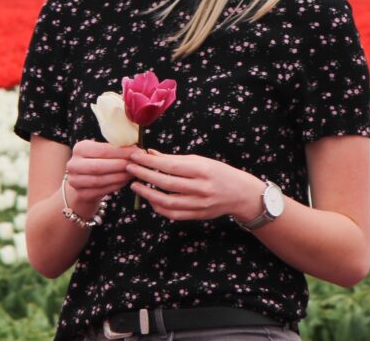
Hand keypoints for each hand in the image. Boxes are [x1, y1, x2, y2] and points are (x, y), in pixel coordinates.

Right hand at [66, 139, 141, 214]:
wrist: (83, 182)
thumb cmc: (98, 162)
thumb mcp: (102, 152)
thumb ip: (116, 150)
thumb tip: (138, 150)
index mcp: (80, 148)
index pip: (103, 150)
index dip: (122, 152)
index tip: (138, 152)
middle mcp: (73, 164)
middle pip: (99, 166)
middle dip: (121, 165)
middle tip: (137, 164)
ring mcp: (75, 181)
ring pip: (101, 180)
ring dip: (120, 177)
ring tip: (133, 173)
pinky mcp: (81, 194)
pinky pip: (101, 191)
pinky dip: (116, 185)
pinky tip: (125, 181)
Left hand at [127, 148, 263, 221]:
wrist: (240, 193)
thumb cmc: (218, 172)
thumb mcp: (199, 160)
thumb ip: (174, 159)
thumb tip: (150, 154)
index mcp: (201, 170)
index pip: (170, 166)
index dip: (149, 162)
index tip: (135, 157)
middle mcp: (200, 188)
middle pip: (166, 183)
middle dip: (144, 175)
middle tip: (129, 168)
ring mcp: (199, 204)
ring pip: (167, 202)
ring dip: (147, 194)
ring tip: (135, 185)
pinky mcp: (197, 215)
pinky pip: (173, 214)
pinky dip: (159, 207)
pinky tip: (150, 200)